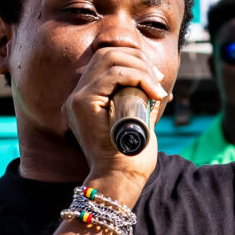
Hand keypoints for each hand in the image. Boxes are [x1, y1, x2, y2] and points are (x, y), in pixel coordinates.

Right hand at [63, 41, 170, 198]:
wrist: (120, 180)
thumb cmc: (130, 157)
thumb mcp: (136, 119)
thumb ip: (137, 100)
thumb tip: (154, 79)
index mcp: (86, 99)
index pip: (105, 61)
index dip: (133, 60)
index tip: (156, 76)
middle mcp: (76, 96)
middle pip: (106, 54)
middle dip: (138, 59)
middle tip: (158, 78)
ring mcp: (76, 99)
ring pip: (109, 59)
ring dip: (140, 68)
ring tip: (156, 86)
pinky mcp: (82, 104)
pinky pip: (112, 75)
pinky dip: (136, 76)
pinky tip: (151, 90)